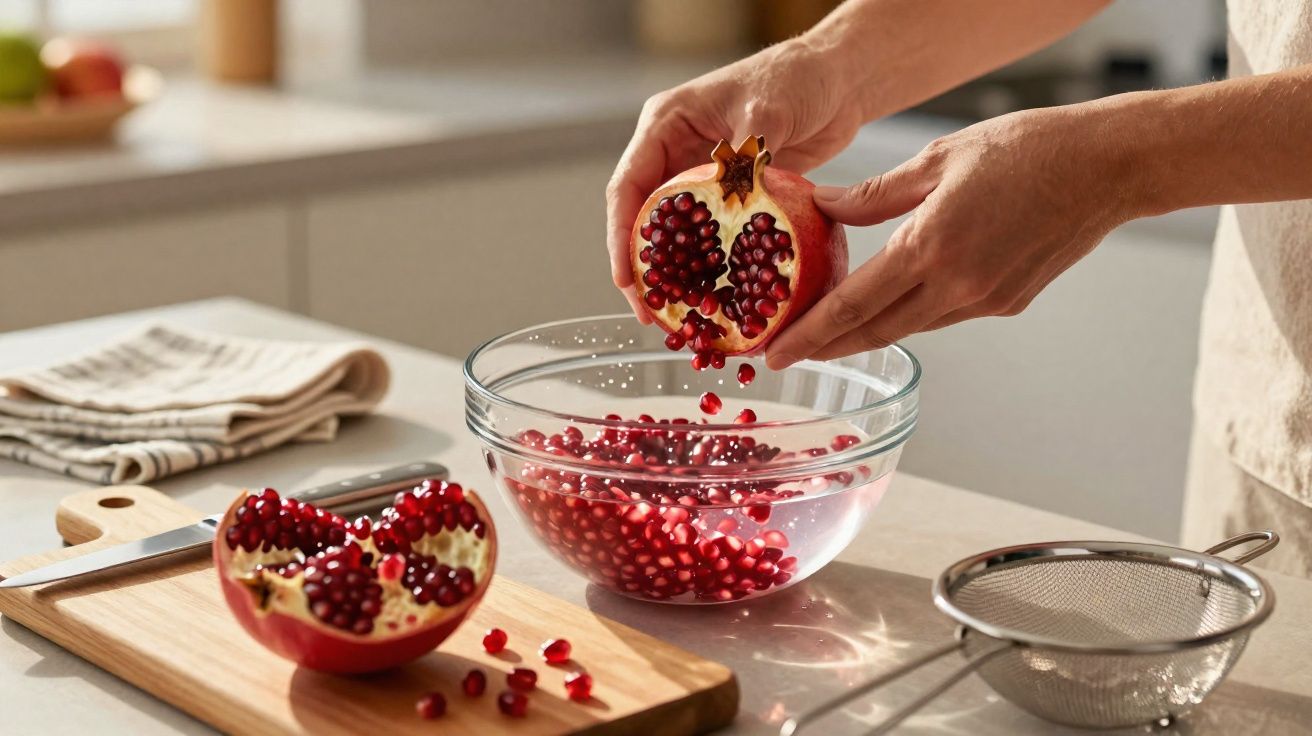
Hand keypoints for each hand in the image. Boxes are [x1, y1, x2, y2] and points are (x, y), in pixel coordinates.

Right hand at [606, 39, 867, 322]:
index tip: (628, 279)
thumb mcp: (767, 110)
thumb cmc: (798, 77)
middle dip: (644, 269)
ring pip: (676, 234)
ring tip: (679, 317)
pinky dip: (712, 268)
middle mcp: (675, 151)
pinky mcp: (731, 195)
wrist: (838, 79)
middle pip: (643, 218)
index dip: (622, 237)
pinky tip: (718, 298)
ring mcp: (701, 176)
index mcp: (665, 125)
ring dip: (676, 275)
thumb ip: (745, 155)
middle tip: (652, 313)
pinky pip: (712, 238)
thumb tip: (731, 199)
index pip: (629, 186)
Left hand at [765, 105, 1138, 368]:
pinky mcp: (1007, 303)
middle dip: (826, 346)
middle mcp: (957, 285)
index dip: (809, 335)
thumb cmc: (1026, 149)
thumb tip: (825, 207)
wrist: (1106, 168)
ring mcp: (984, 300)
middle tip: (785, 354)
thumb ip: (876, 194)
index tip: (774, 354)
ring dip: (867, 331)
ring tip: (828, 329)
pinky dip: (911, 313)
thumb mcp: (939, 159)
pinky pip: (944, 315)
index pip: (853, 305)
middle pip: (875, 331)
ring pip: (909, 326)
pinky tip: (892, 301)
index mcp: (932, 247)